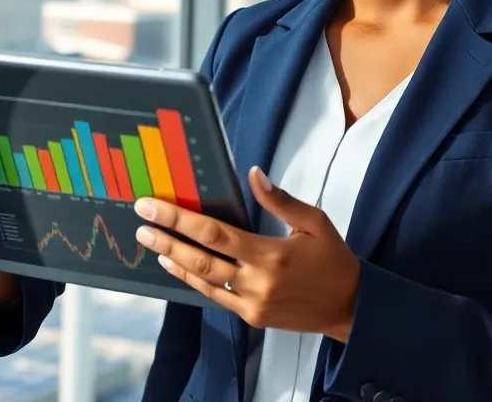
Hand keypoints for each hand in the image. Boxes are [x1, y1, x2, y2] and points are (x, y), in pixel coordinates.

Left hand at [133, 166, 360, 341]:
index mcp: (271, 254)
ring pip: (203, 280)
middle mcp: (257, 281)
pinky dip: (192, 281)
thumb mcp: (315, 222)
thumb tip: (254, 174)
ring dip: (174, 260)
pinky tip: (175, 266)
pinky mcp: (252, 317)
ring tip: (151, 243)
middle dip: (166, 239)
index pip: (214, 233)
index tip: (152, 206)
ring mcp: (252, 302)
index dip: (179, 219)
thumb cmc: (333, 260)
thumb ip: (281, 200)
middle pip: (200, 258)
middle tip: (140, 223)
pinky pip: (215, 297)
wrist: (350, 307)